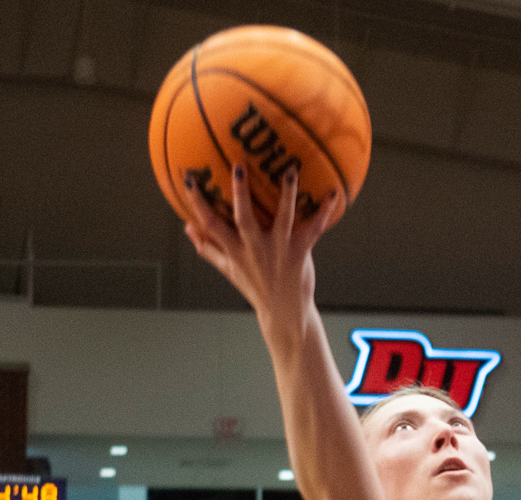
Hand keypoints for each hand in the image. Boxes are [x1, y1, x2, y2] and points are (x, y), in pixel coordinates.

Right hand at [180, 164, 339, 332]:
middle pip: (244, 218)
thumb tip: (187, 226)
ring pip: (283, 218)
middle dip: (240, 193)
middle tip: (238, 166)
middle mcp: (255, 249)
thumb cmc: (255, 286)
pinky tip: (333, 193)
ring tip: (290, 171)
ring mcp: (279, 250)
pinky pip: (314, 228)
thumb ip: (207, 247)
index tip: (188, 179)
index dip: (197, 203)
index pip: (211, 224)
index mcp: (235, 251)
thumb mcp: (228, 269)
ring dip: (287, 194)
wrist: (284, 312)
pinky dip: (324, 211)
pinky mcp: (300, 252)